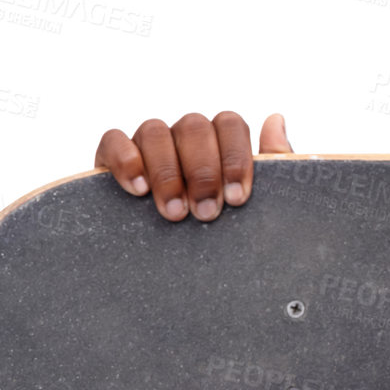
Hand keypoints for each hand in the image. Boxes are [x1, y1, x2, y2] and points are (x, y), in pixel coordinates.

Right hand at [93, 112, 292, 221]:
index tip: (237, 199)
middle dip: (202, 171)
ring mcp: (149, 144)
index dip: (235, 158)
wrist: (181, 269)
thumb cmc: (225, 228)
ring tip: (175, 213)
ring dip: (167, 173)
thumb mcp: (258, 203)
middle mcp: (184, 137)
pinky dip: (126, 161)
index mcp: (220, 141)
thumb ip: (274, 163)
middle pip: (193, 126)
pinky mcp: (113, 157)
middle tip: (207, 213)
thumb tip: (276, 120)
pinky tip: (139, 191)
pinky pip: (114, 140)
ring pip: (155, 131)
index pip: (230, 124)